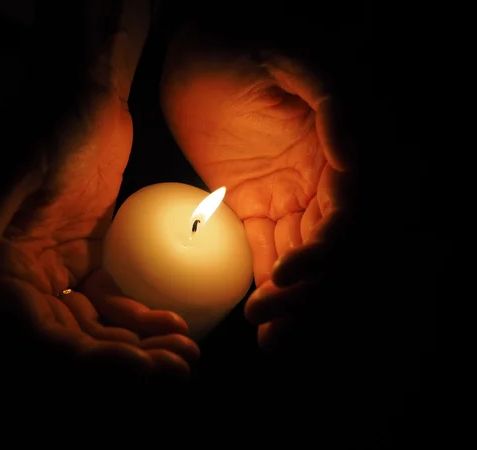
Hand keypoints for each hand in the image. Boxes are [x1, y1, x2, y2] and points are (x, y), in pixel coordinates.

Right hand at [0, 1, 198, 378]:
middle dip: (127, 362)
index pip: (40, 334)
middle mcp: (24, 278)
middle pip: (75, 340)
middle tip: (178, 367)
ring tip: (184, 353)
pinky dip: (142, 317)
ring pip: (98, 326)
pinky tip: (172, 322)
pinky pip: (115, 299)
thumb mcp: (12, 173)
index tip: (141, 368)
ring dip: (140, 347)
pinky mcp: (91, 256)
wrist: (85, 96)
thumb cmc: (48, 125)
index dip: (90, 360)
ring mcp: (60, 270)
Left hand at [161, 24, 356, 347]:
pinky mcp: (250, 200)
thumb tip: (355, 160)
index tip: (290, 272)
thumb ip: (331, 100)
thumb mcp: (290, 56)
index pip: (348, 211)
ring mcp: (286, 192)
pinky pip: (261, 246)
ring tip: (265, 335)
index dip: (328, 248)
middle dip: (306, 289)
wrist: (192, 47)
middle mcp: (320, 177)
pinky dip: (260, 279)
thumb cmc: (240, 41)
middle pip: (326, 246)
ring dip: (286, 298)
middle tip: (269, 322)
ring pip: (296, 255)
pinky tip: (252, 308)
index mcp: (338, 147)